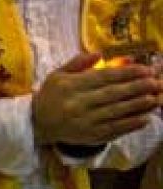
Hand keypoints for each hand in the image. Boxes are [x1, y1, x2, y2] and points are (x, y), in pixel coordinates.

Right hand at [32, 52, 162, 146]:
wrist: (37, 124)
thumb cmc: (50, 96)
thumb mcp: (57, 75)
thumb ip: (78, 63)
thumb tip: (99, 52)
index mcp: (70, 85)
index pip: (103, 77)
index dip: (126, 73)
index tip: (145, 69)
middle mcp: (78, 103)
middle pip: (113, 94)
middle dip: (138, 87)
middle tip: (157, 81)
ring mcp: (85, 121)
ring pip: (117, 111)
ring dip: (139, 105)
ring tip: (156, 97)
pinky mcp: (90, 135)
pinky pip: (114, 129)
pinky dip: (131, 124)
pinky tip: (145, 118)